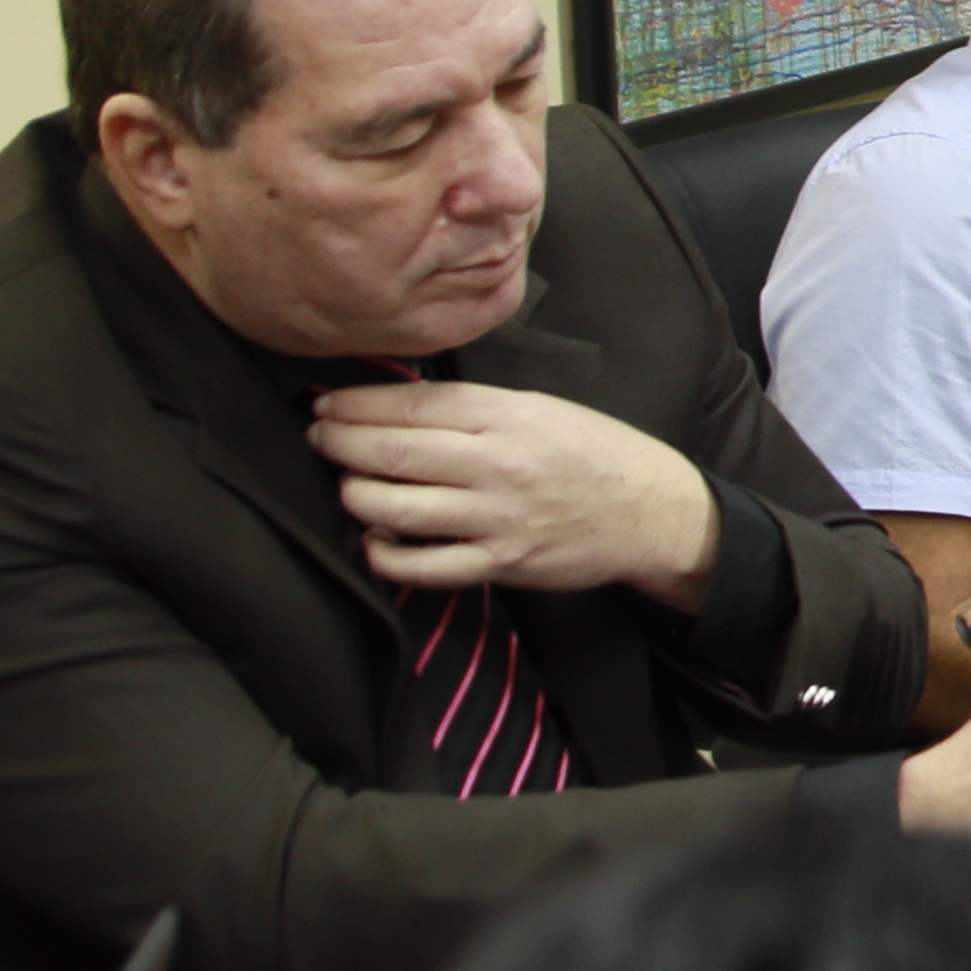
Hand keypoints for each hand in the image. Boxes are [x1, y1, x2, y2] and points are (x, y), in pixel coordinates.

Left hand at [307, 380, 721, 604]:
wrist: (651, 512)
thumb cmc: (594, 454)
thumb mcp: (541, 408)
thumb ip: (475, 409)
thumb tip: (400, 405)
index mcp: (509, 416)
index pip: (412, 404)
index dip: (356, 404)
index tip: (327, 405)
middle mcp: (499, 464)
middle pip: (392, 452)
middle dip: (339, 443)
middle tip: (319, 438)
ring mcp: (497, 518)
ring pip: (395, 508)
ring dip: (354, 495)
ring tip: (347, 485)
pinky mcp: (499, 564)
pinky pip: (422, 566)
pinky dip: (385, 553)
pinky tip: (376, 539)